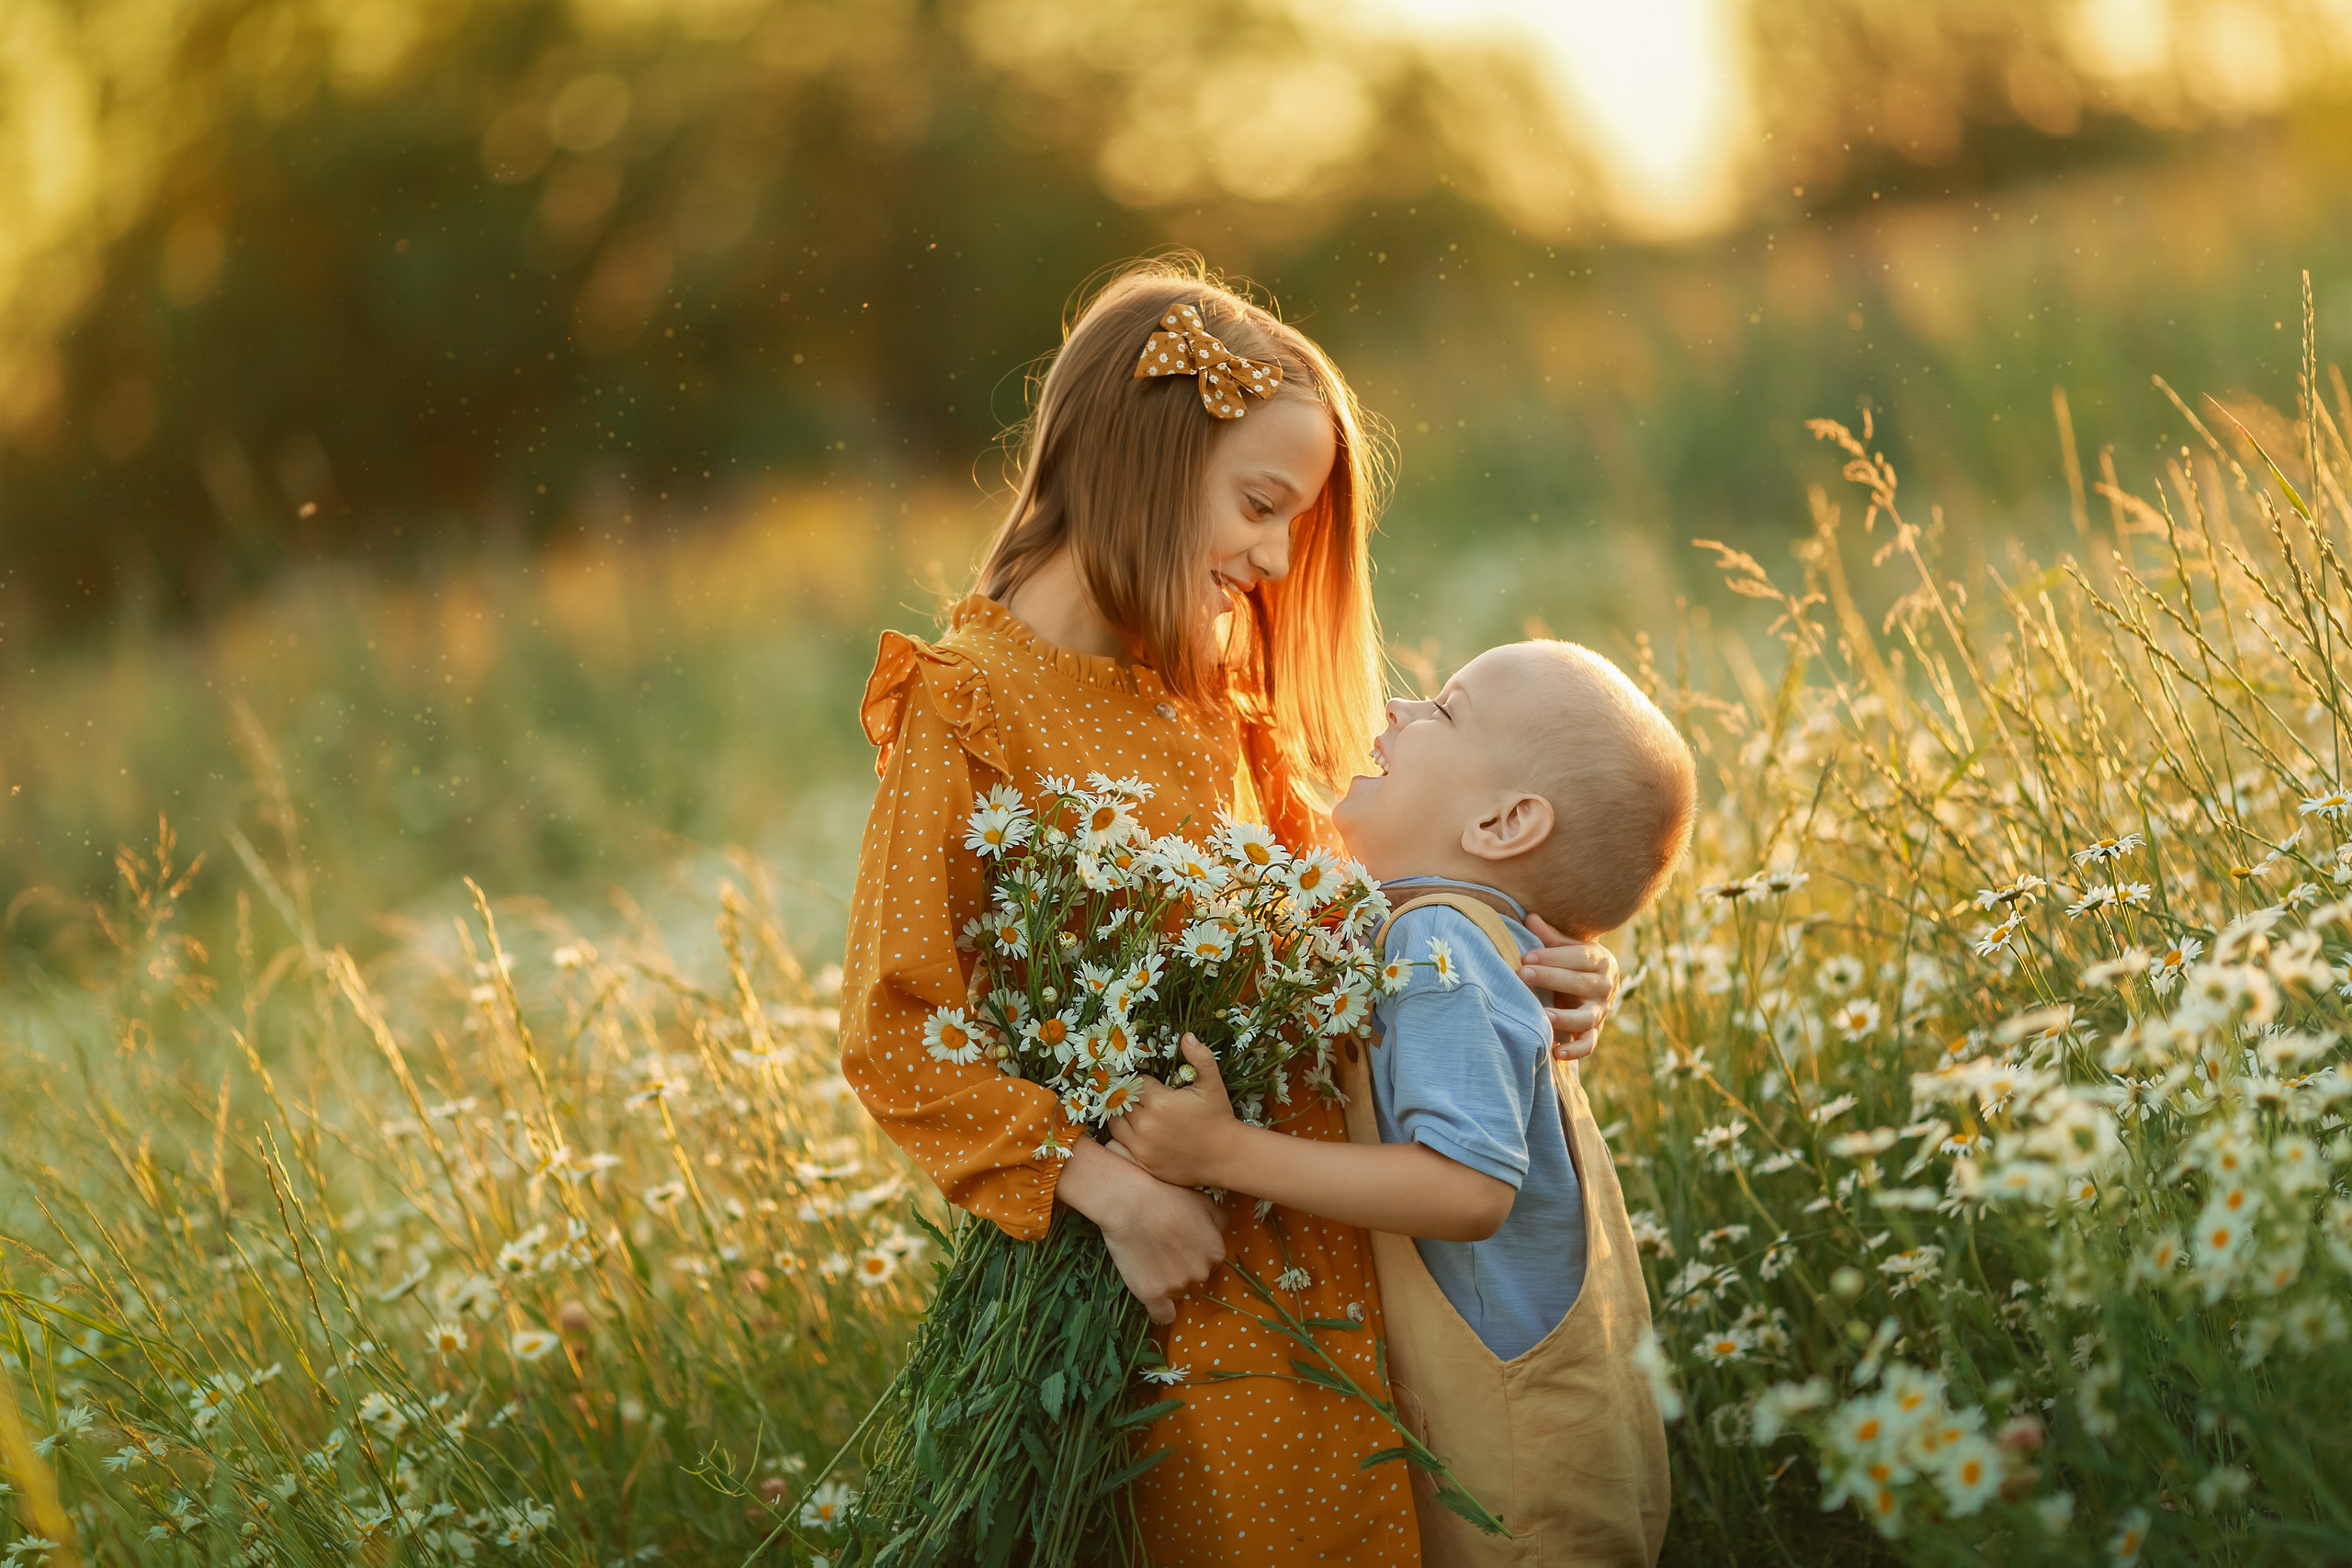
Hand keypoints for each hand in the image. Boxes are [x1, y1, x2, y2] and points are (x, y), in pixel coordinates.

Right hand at [1057, 1136, 1226, 1324]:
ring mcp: (1178, 1285)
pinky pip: (1163, 1315)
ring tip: (1150, 1262)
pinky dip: (1161, 1311)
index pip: (1211, 1263)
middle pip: (1196, 1280)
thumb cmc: (1165, 1196)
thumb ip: (1218, 1220)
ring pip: (1178, 1294)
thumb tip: (1221, 1232)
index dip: (1195, 1255)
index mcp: (1216, 1251)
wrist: (1130, 1203)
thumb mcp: (1202, 1200)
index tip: (1180, 1246)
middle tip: (1163, 1252)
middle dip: (1183, 1270)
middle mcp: (1202, 1272)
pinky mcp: (1153, 1295)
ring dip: (1169, 1284)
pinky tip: (1154, 1299)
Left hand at [1108, 1035, 1237, 1186]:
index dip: (1144, 1082)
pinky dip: (1123, 1138)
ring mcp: (1142, 1146)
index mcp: (1160, 1102)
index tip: (1155, 1086)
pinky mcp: (1143, 1162)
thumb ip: (1200, 1057)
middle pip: (1122, 1101)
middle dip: (1132, 1097)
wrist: (1226, 1156)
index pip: (1136, 1083)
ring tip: (1139, 1115)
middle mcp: (1146, 1124)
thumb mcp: (1212, 1084)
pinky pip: (1118, 1146)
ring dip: (1123, 1116)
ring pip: (1115, 1123)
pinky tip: (1136, 1133)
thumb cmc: (1218, 1117)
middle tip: (1147, 1099)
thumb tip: (1186, 1036)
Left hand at [1518, 912, 1618, 1061]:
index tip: (1526, 956)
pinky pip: (1588, 1043)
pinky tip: (1557, 1053)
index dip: (1553, 956)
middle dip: (1551, 978)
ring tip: (1543, 1015)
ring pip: (1587, 1016)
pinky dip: (1576, 1050)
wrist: (1595, 981)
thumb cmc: (1572, 960)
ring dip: (1566, 1018)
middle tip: (1523, 975)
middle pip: (1580, 983)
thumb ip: (1549, 936)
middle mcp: (1604, 985)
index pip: (1579, 956)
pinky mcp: (1595, 1031)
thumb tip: (1531, 918)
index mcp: (1600, 959)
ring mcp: (1601, 1010)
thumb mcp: (1566, 946)